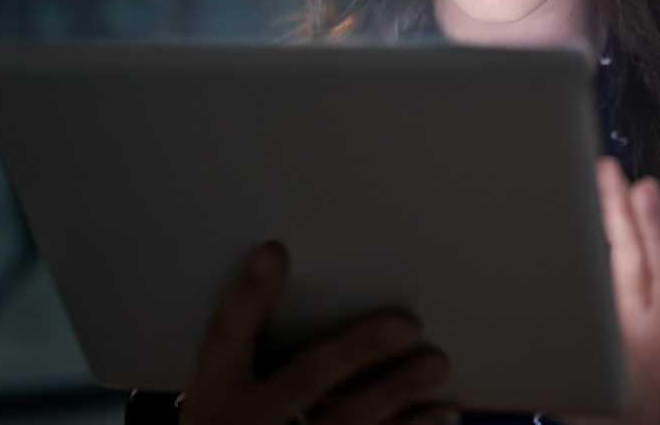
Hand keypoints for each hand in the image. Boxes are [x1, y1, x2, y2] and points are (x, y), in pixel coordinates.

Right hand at [179, 242, 459, 424]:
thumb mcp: (221, 394)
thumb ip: (255, 345)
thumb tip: (292, 266)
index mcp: (217, 390)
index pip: (225, 333)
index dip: (248, 295)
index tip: (275, 252)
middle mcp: (248, 420)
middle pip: (303, 380)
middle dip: (353, 351)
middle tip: (405, 323)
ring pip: (344, 423)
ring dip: (394, 394)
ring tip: (437, 364)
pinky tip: (442, 411)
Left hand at [566, 159, 659, 424]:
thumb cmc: (625, 418)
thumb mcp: (586, 367)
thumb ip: (561, 335)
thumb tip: (503, 309)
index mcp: (629, 320)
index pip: (620, 255)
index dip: (609, 214)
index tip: (595, 174)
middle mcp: (656, 325)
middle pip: (644, 257)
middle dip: (629, 210)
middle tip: (610, 168)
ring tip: (647, 196)